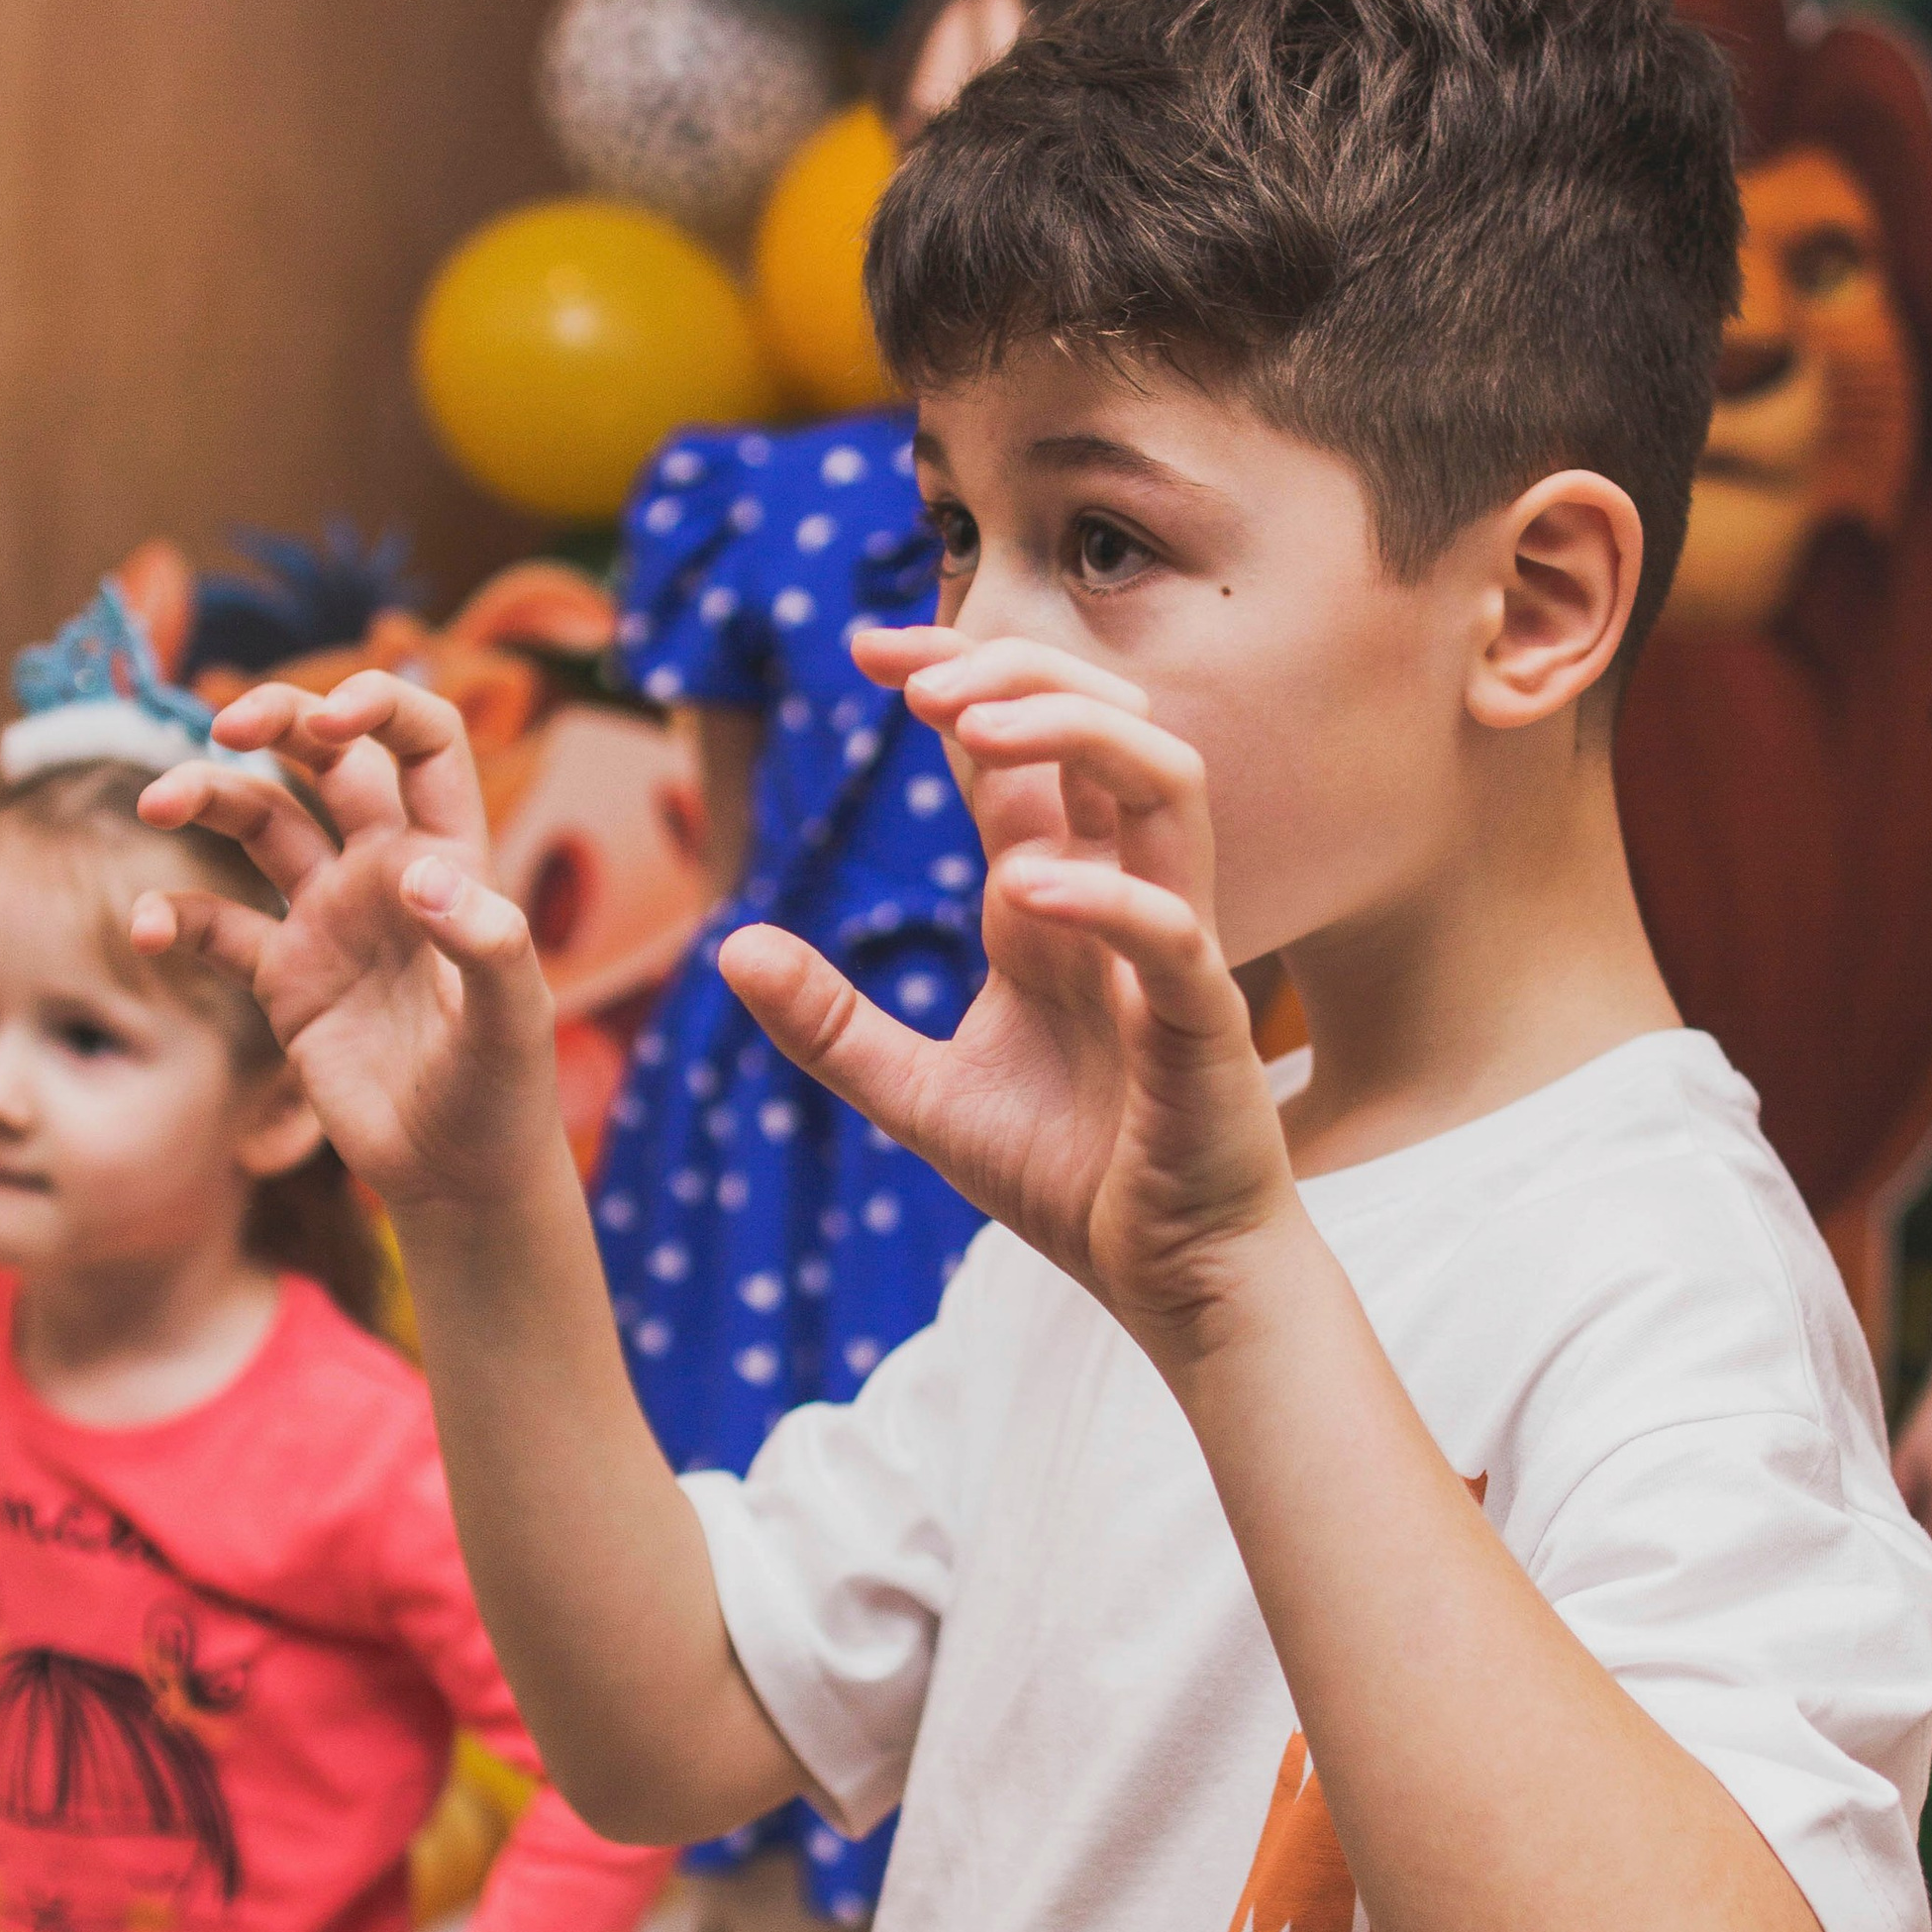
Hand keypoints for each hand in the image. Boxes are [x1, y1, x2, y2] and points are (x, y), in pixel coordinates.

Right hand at [131, 675, 559, 1211]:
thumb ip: (485, 944)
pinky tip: (145, 931)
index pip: (423, 743)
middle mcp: (384, 873)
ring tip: (154, 807)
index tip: (332, 717)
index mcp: (449, 858)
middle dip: (277, 721)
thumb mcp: (511, 1021)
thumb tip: (425, 877)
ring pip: (260, 824)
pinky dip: (174, 916)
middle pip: (325, 762)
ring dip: (206, 798)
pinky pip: (215, 925)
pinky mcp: (285, 978)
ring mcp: (329, 920)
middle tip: (224, 723)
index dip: (380, 704)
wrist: (460, 1179)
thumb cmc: (504, 1096)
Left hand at [720, 629, 1302, 1361]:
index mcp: (1057, 899)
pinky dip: (1108, 898)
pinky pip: (1173, 929)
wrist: (1172, 1281)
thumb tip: (727, 948)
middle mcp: (1121, 897)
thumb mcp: (918, 1096)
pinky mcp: (1204, 1022)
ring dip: (1080, 733)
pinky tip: (1026, 892)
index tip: (864, 650)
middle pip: (1106, 725)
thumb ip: (830, 1024)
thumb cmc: (1073, 1176)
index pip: (1019, 750)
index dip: (955, 679)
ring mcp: (1171, 948)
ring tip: (977, 729)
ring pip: (1169, 782)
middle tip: (917, 680)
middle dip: (1018, 676)